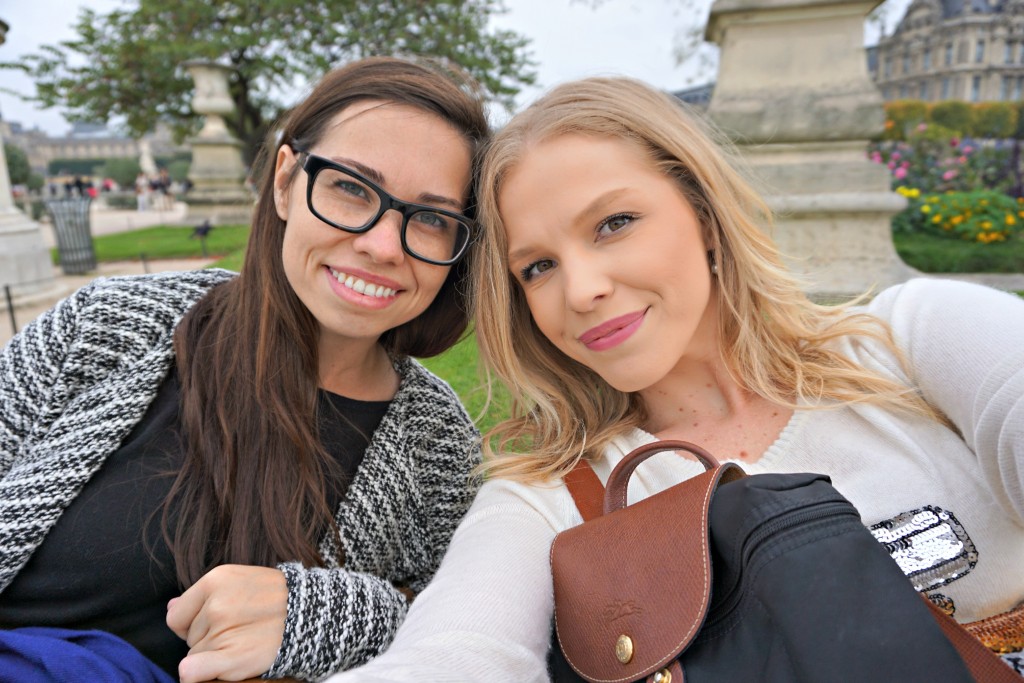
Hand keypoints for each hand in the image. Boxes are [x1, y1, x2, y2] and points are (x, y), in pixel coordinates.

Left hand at [166, 564, 287, 682]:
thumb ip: (202, 595)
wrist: (310, 613)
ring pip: (196, 654)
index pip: (177, 615)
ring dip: (214, 653)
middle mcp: (216, 605)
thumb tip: (170, 606)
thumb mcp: (238, 580)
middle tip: (238, 629)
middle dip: (207, 638)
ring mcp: (223, 631)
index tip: (215, 624)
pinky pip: (193, 670)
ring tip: (243, 640)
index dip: (192, 624)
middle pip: (189, 637)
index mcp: (214, 581)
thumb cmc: (274, 598)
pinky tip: (201, 672)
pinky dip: (194, 673)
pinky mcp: (232, 656)